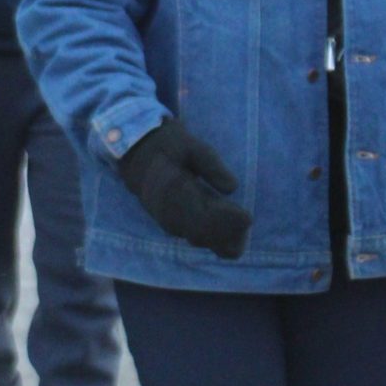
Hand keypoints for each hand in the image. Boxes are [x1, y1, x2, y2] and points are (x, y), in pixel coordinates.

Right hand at [117, 120, 252, 259]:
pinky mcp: (173, 224)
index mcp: (173, 192)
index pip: (204, 217)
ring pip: (200, 239)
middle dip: (229, 233)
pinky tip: (233, 230)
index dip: (228, 221)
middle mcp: (169, 213)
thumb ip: (212, 165)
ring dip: (224, 237)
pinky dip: (215, 237)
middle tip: (248, 220)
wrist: (138, 153)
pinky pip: (196, 237)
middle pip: (204, 234)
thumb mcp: (192, 146)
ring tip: (243, 225)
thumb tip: (233, 188)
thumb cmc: (170, 146)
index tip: (247, 216)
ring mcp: (169, 221)